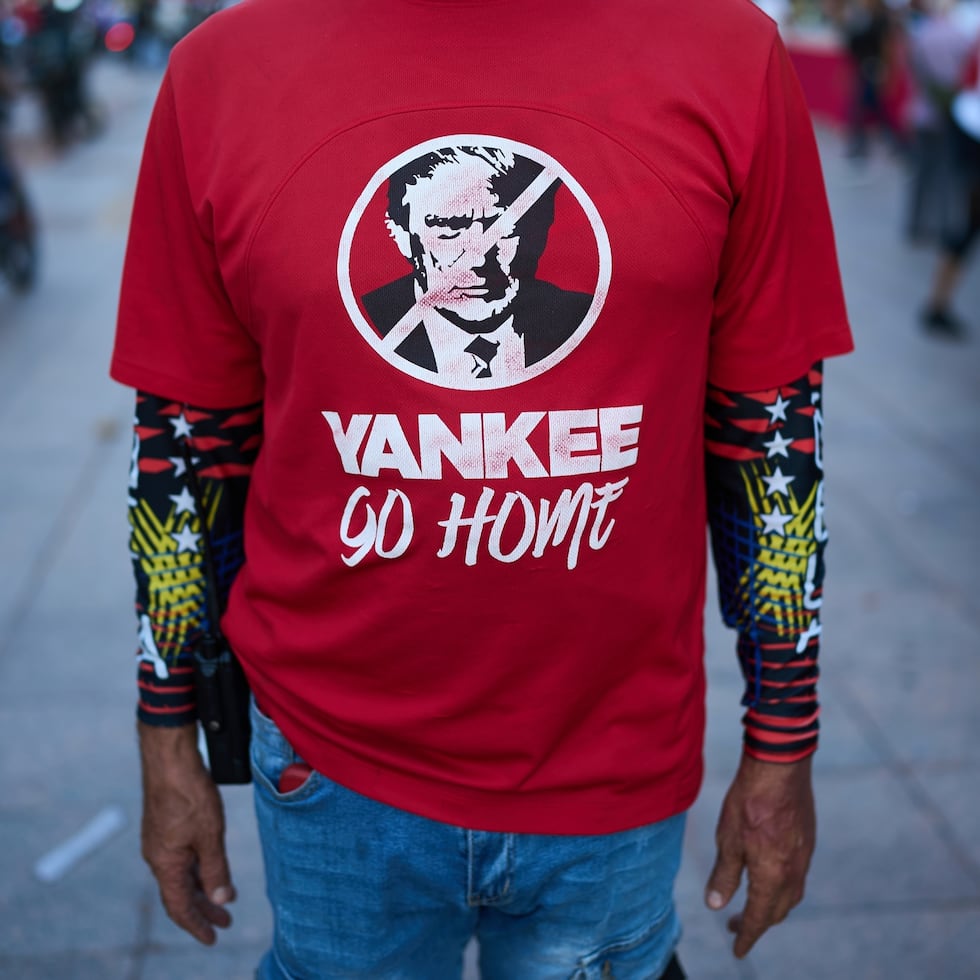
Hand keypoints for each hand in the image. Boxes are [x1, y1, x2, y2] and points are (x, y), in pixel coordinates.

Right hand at [138, 721, 235, 943]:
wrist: (169, 758)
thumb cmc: (188, 794)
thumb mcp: (210, 835)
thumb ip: (216, 869)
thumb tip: (222, 900)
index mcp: (165, 864)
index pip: (179, 906)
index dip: (197, 924)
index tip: (214, 937)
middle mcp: (158, 856)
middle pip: (181, 893)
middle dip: (204, 909)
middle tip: (226, 921)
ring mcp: (160, 841)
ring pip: (182, 874)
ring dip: (202, 887)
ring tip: (223, 897)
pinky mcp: (165, 826)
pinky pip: (181, 857)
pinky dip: (197, 868)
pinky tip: (211, 865)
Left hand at [705, 753, 815, 957]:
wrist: (779, 768)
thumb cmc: (748, 801)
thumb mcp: (727, 840)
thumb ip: (724, 875)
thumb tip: (716, 906)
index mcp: (772, 876)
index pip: (758, 918)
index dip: (746, 935)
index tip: (737, 950)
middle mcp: (793, 872)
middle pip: (777, 911)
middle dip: (757, 924)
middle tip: (736, 927)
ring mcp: (804, 857)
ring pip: (790, 896)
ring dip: (772, 908)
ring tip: (753, 907)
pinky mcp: (807, 841)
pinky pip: (797, 877)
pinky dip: (782, 888)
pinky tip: (771, 878)